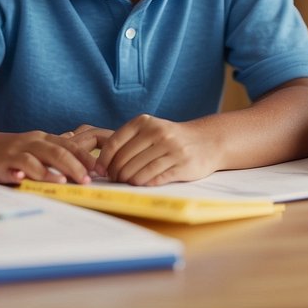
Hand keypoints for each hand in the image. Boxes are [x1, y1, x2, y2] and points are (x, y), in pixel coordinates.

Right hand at [0, 129, 100, 184]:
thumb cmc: (9, 150)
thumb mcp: (33, 146)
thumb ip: (53, 147)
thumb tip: (76, 142)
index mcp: (44, 139)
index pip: (70, 145)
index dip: (86, 157)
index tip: (101, 170)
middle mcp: (34, 142)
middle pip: (60, 151)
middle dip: (77, 165)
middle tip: (89, 179)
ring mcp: (20, 150)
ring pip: (43, 156)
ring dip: (57, 169)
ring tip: (69, 181)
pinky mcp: (6, 160)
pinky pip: (21, 165)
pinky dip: (30, 172)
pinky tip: (38, 181)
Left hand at [95, 114, 216, 185]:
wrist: (207, 140)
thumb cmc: (171, 138)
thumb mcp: (151, 129)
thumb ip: (129, 141)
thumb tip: (103, 164)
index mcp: (145, 122)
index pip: (114, 143)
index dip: (103, 160)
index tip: (100, 170)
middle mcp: (158, 133)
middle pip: (125, 159)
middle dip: (116, 173)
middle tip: (114, 180)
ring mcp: (171, 149)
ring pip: (139, 171)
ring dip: (128, 181)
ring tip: (126, 183)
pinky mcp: (182, 164)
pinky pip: (155, 178)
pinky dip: (144, 184)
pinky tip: (141, 184)